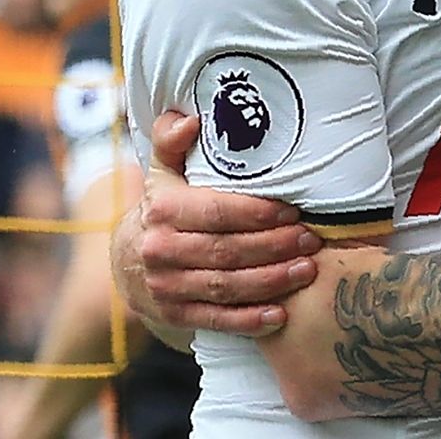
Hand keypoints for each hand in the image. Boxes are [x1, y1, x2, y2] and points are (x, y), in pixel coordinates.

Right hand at [116, 111, 321, 334]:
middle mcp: (159, 249)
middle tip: (311, 240)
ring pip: (225, 286)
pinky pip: (217, 319)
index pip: (215, 212)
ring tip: (307, 270)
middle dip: (273, 246)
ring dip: (270, 281)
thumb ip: (172, 140)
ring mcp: (166, 285)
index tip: (292, 210)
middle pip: (225, 250)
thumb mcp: (164, 171)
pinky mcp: (175, 314)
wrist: (129, 262)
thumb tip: (189, 120)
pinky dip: (249, 321)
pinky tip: (281, 316)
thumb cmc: (164, 207)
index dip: (256, 213)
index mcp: (161, 210)